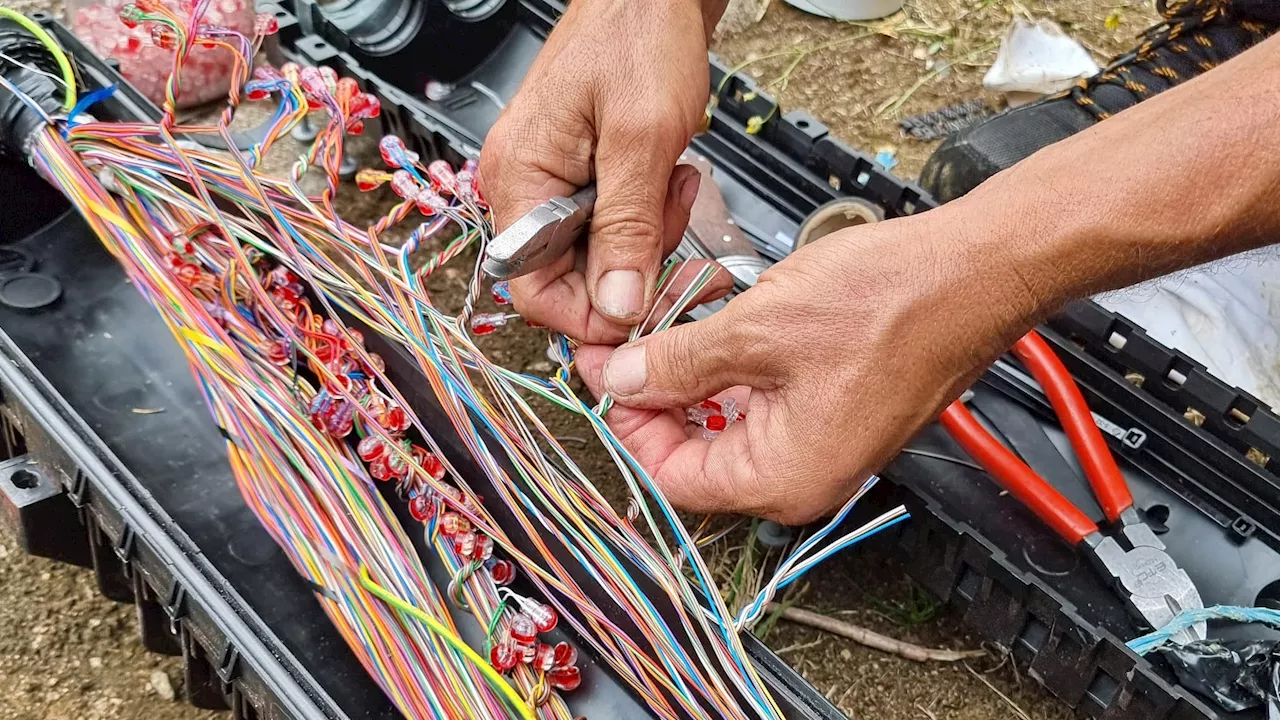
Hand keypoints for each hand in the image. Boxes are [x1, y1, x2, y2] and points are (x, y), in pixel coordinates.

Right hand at [479, 0, 731, 342]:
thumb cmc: (638, 37)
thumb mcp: (641, 139)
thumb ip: (628, 229)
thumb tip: (616, 307)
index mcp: (518, 181)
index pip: (533, 292)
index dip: (589, 315)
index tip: (643, 303)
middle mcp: (523, 188)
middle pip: (569, 279)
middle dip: (629, 266)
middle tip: (669, 220)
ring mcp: (550, 182)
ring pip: (598, 256)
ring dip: (645, 237)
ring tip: (670, 185)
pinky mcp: (578, 175)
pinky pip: (609, 225)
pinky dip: (646, 216)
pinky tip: (665, 177)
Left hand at [575, 209, 1046, 523]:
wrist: (975, 270)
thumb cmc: (893, 304)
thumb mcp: (756, 329)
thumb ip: (677, 363)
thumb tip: (623, 381)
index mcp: (782, 478)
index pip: (672, 476)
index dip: (629, 423)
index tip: (605, 372)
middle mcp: (802, 474)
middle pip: (696, 446)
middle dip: (657, 385)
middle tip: (626, 336)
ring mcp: (822, 441)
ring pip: (727, 413)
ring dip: (692, 363)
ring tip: (671, 308)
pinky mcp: (835, 405)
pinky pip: (763, 393)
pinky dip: (732, 355)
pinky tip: (716, 309)